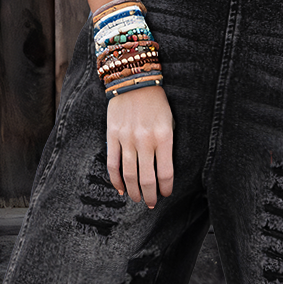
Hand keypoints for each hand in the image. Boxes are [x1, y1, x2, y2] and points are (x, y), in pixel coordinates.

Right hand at [106, 84, 174, 207]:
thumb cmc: (157, 102)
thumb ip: (167, 145)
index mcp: (164, 137)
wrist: (134, 80)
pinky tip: (122, 189)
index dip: (166, 188)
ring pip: (129, 175)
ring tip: (138, 199)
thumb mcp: (170, 122)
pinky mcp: (112, 136)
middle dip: (150, 196)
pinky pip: (113, 164)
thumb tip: (163, 170)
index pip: (166, 173)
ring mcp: (127, 139)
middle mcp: (145, 141)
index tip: (166, 193)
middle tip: (152, 204)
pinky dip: (116, 180)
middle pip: (147, 179)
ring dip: (134, 192)